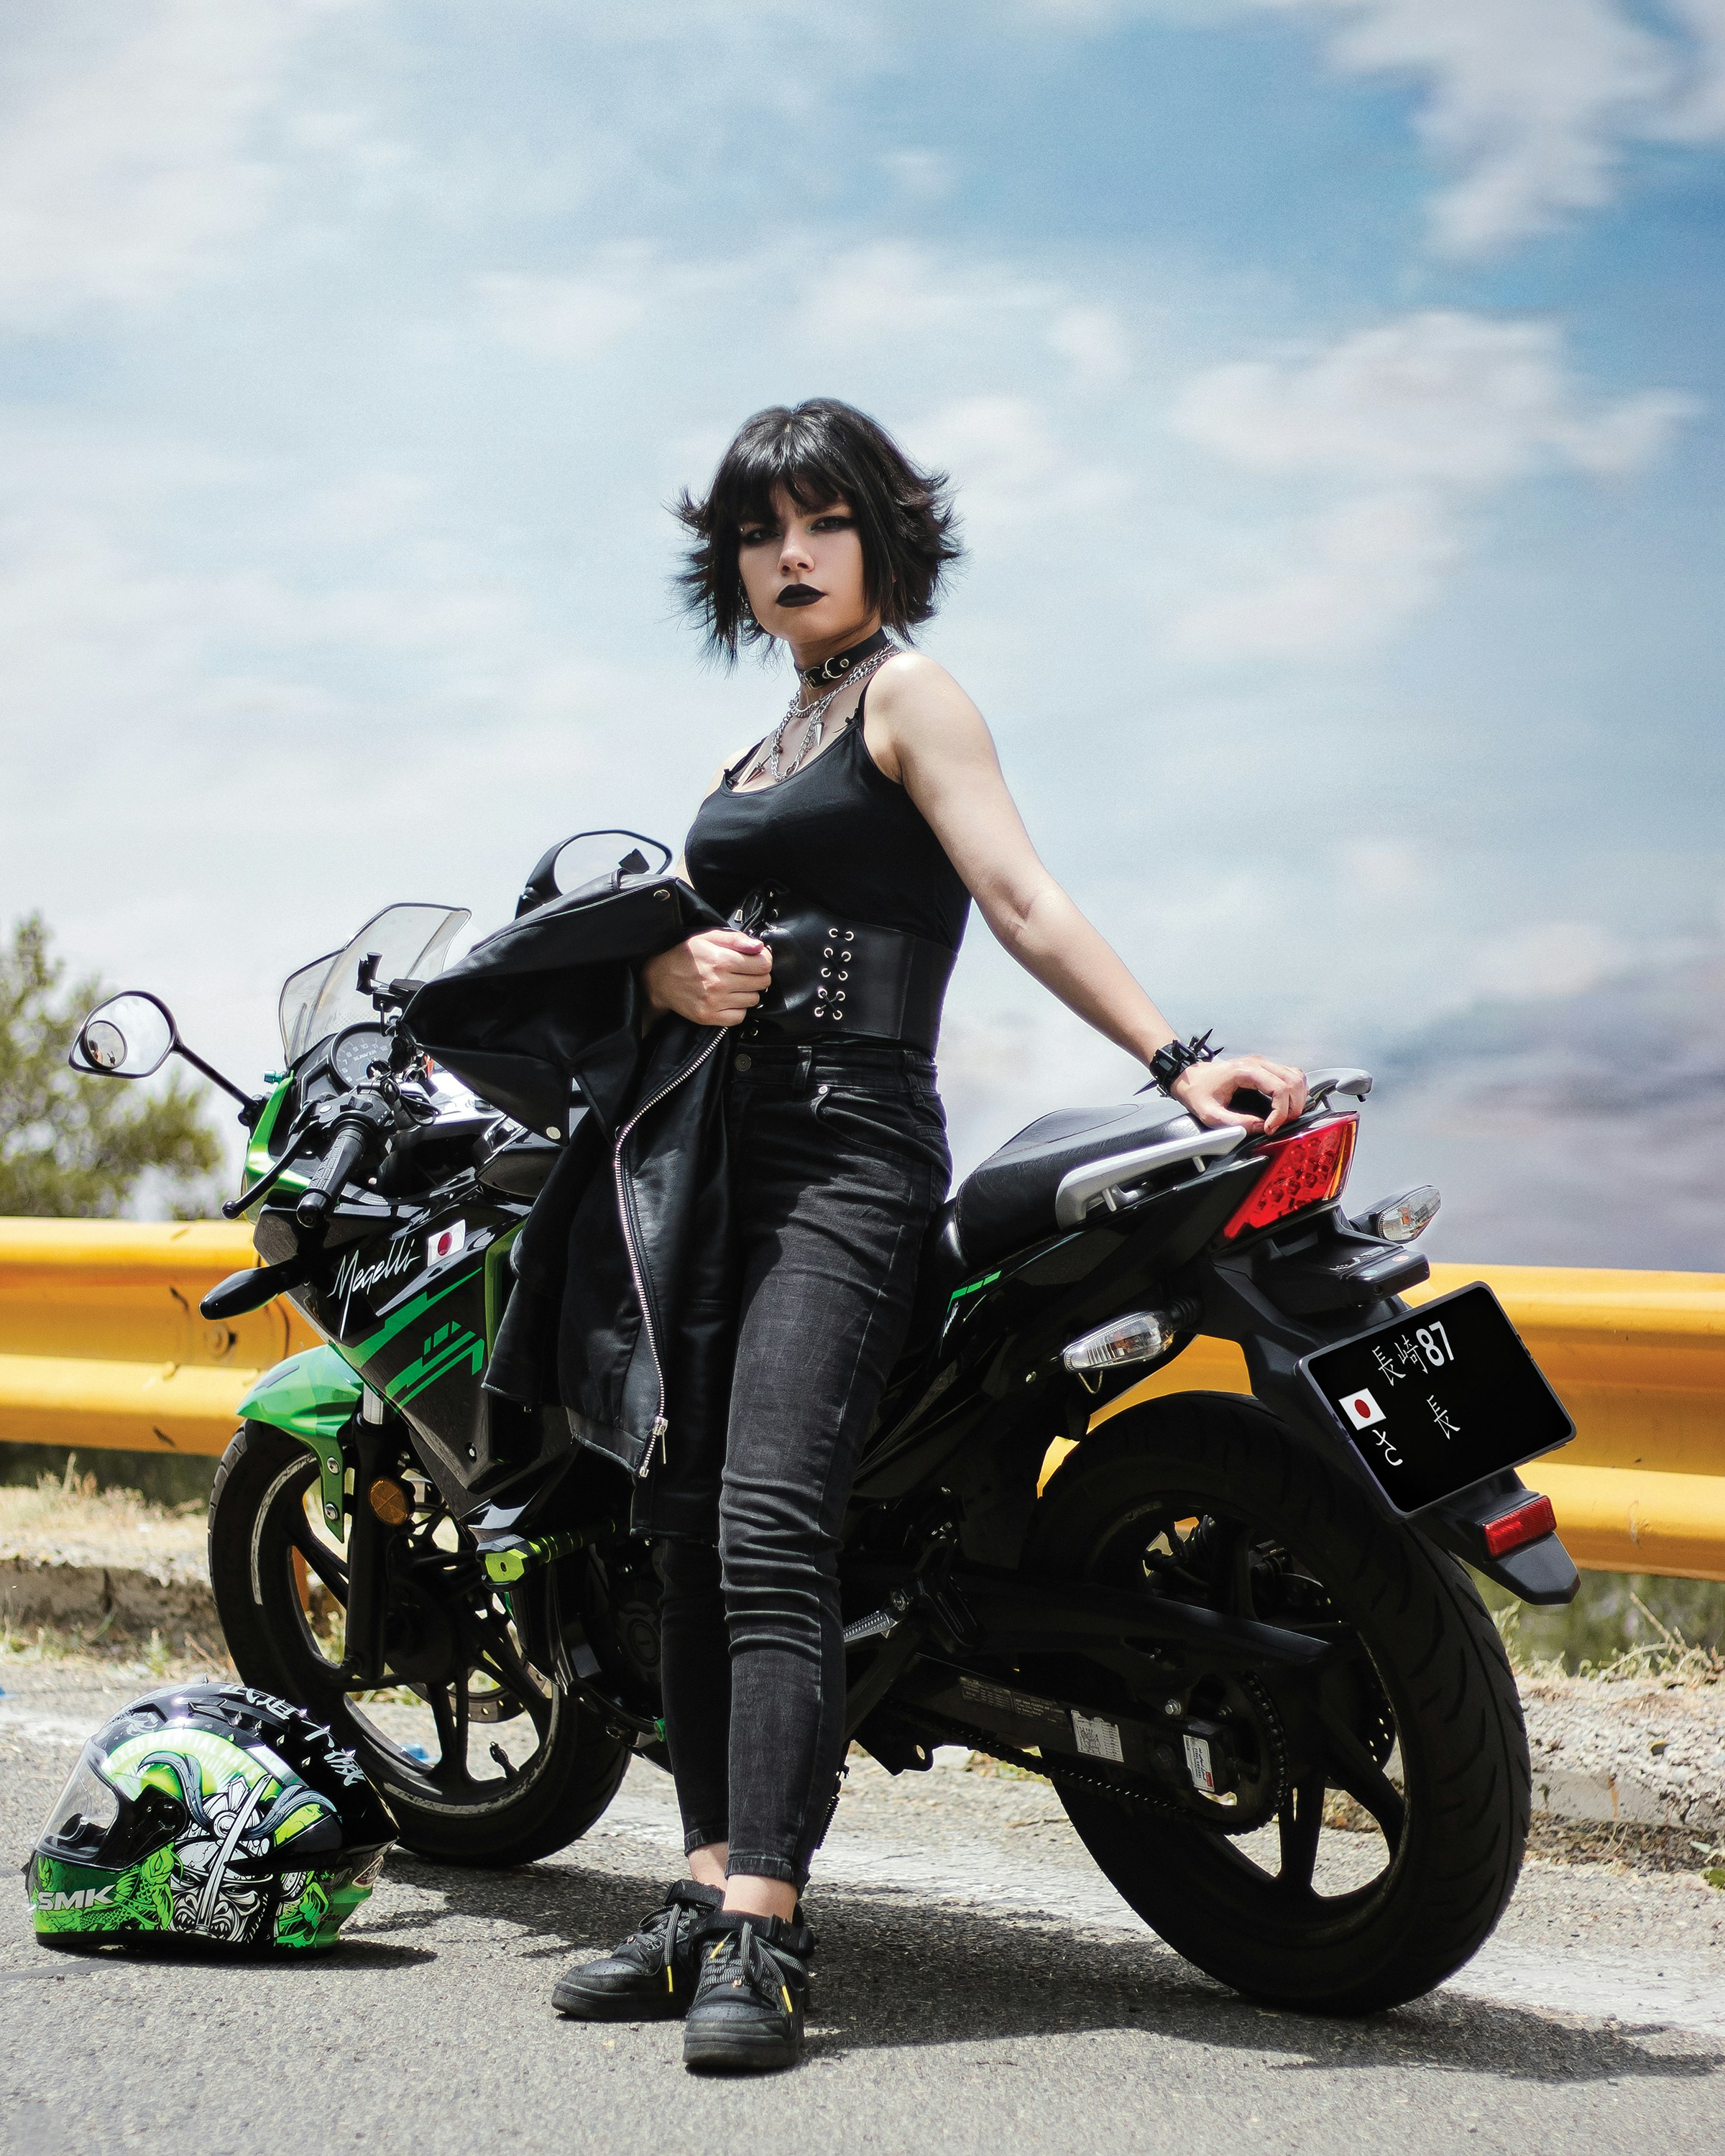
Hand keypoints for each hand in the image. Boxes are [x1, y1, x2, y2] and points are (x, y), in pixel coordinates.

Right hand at [639, 930, 771, 1027]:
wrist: (660, 979)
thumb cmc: (685, 956)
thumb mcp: (707, 938)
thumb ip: (736, 939)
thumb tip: (759, 946)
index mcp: (720, 960)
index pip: (763, 964)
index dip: (764, 960)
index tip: (758, 960)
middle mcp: (719, 983)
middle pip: (762, 983)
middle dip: (758, 976)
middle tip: (746, 972)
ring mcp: (714, 1002)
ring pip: (753, 1000)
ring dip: (749, 992)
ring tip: (735, 985)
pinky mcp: (709, 1017)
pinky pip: (740, 1016)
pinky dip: (738, 1008)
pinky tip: (729, 999)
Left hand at [1169, 1054, 1307, 1134]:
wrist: (1190, 1077)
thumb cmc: (1198, 1091)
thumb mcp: (1210, 1113)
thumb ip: (1234, 1123)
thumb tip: (1259, 1128)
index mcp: (1245, 1071)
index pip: (1279, 1089)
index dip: (1281, 1112)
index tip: (1270, 1128)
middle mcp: (1258, 1063)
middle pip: (1293, 1082)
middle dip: (1292, 1108)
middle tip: (1279, 1124)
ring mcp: (1264, 1063)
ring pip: (1296, 1077)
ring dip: (1297, 1099)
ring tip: (1284, 1117)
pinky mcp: (1266, 1068)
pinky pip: (1291, 1075)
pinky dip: (1295, 1091)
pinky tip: (1286, 1105)